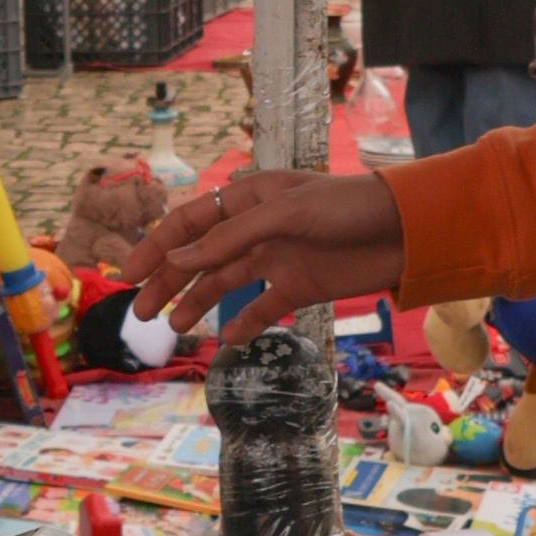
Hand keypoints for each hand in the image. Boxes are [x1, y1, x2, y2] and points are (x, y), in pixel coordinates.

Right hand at [119, 166, 405, 336]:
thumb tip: (178, 259)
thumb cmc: (346, 206)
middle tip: (141, 311)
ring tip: (173, 326)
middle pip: (200, 257)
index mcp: (247, 198)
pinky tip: (225, 337)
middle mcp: (256, 229)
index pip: (189, 223)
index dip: (157, 246)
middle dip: (168, 281)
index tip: (129, 274)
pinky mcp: (299, 285)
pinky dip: (243, 322)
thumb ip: (229, 238)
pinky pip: (263, 307)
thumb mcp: (283, 214)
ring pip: (225, 283)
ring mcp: (276, 258)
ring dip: (197, 302)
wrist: (405, 231)